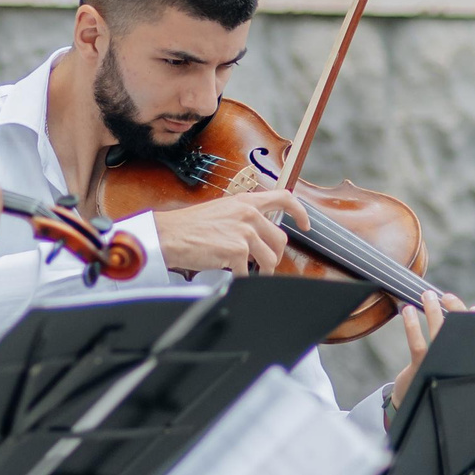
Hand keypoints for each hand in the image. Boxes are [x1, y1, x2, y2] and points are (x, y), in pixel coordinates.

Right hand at [151, 190, 308, 275]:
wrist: (169, 235)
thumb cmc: (189, 226)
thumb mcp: (221, 211)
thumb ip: (243, 217)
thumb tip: (259, 234)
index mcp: (246, 201)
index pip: (284, 198)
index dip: (300, 212)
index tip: (305, 224)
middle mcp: (249, 213)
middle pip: (280, 239)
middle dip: (274, 255)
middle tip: (264, 262)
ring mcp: (244, 232)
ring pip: (270, 259)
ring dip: (262, 269)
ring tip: (249, 271)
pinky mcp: (237, 250)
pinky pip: (249, 272)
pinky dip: (241, 276)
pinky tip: (228, 272)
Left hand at [384, 289, 470, 431]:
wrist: (416, 404)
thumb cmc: (435, 374)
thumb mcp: (449, 356)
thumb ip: (460, 336)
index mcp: (463, 359)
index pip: (473, 334)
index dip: (472, 317)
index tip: (468, 306)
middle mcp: (454, 362)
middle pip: (459, 330)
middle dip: (455, 308)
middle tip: (445, 296)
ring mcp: (438, 365)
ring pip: (439, 332)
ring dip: (433, 310)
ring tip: (426, 295)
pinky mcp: (421, 368)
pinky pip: (417, 342)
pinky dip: (412, 324)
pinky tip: (407, 311)